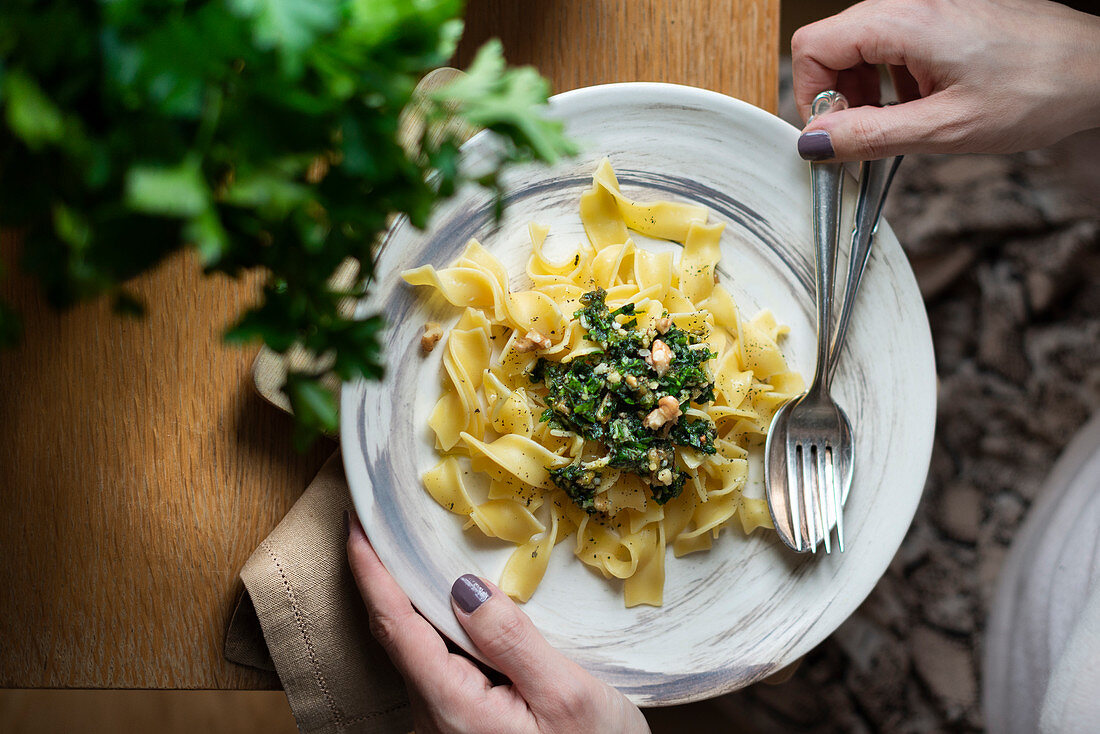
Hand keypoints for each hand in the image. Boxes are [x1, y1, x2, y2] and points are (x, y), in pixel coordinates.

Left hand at [347, 514, 649, 733]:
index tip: (356, 525)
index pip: (396, 626)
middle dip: (389, 580)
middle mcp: (435, 722)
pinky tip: (459, 610)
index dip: (371, 572)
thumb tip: (465, 586)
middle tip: (391, 526)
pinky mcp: (462, 730)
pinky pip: (439, 671)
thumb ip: (512, 640)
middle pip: (399, 638)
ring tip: (424, 557)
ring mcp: (445, 728)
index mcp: (453, 708)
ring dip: (418, 605)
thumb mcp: (568, 696)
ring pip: (419, 654)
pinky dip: (440, 631)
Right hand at [792, 0, 1099, 160]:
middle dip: (839, 95)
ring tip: (899, 121)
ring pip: (861, 42)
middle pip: (834, 43)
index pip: (813, 46)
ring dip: (866, 88)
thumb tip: (816, 142)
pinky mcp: (945, 11)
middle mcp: (911, 2)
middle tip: (865, 135)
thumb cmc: (1037, 90)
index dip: (812, 94)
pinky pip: (893, 39)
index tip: (832, 132)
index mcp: (904, 21)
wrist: (1097, 68)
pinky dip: (892, 76)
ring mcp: (928, 3)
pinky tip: (921, 102)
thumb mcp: (944, 128)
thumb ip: (869, 136)